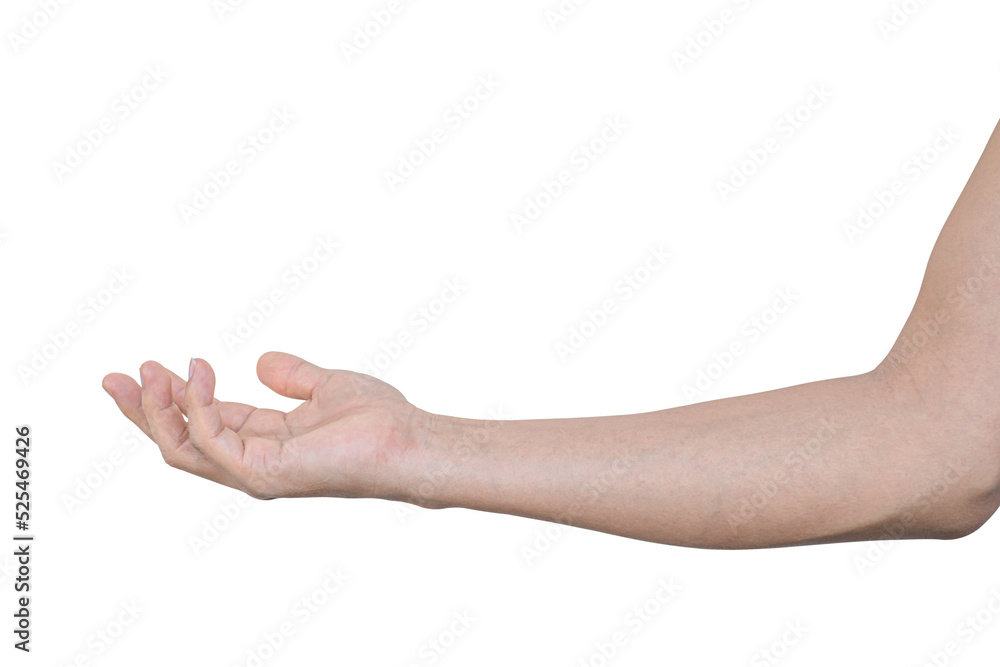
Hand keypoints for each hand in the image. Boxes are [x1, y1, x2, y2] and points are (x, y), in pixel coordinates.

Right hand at [101, 352, 426, 499]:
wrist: (409, 440)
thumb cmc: (378, 419)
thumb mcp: (324, 386)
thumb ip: (290, 376)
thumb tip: (259, 361)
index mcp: (264, 442)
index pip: (203, 423)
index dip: (174, 395)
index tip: (149, 365)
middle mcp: (253, 462)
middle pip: (181, 442)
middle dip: (144, 411)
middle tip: (113, 376)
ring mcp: (256, 473)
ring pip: (183, 449)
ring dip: (158, 410)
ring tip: (148, 371)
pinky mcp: (264, 474)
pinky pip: (211, 441)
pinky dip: (197, 406)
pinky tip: (196, 373)